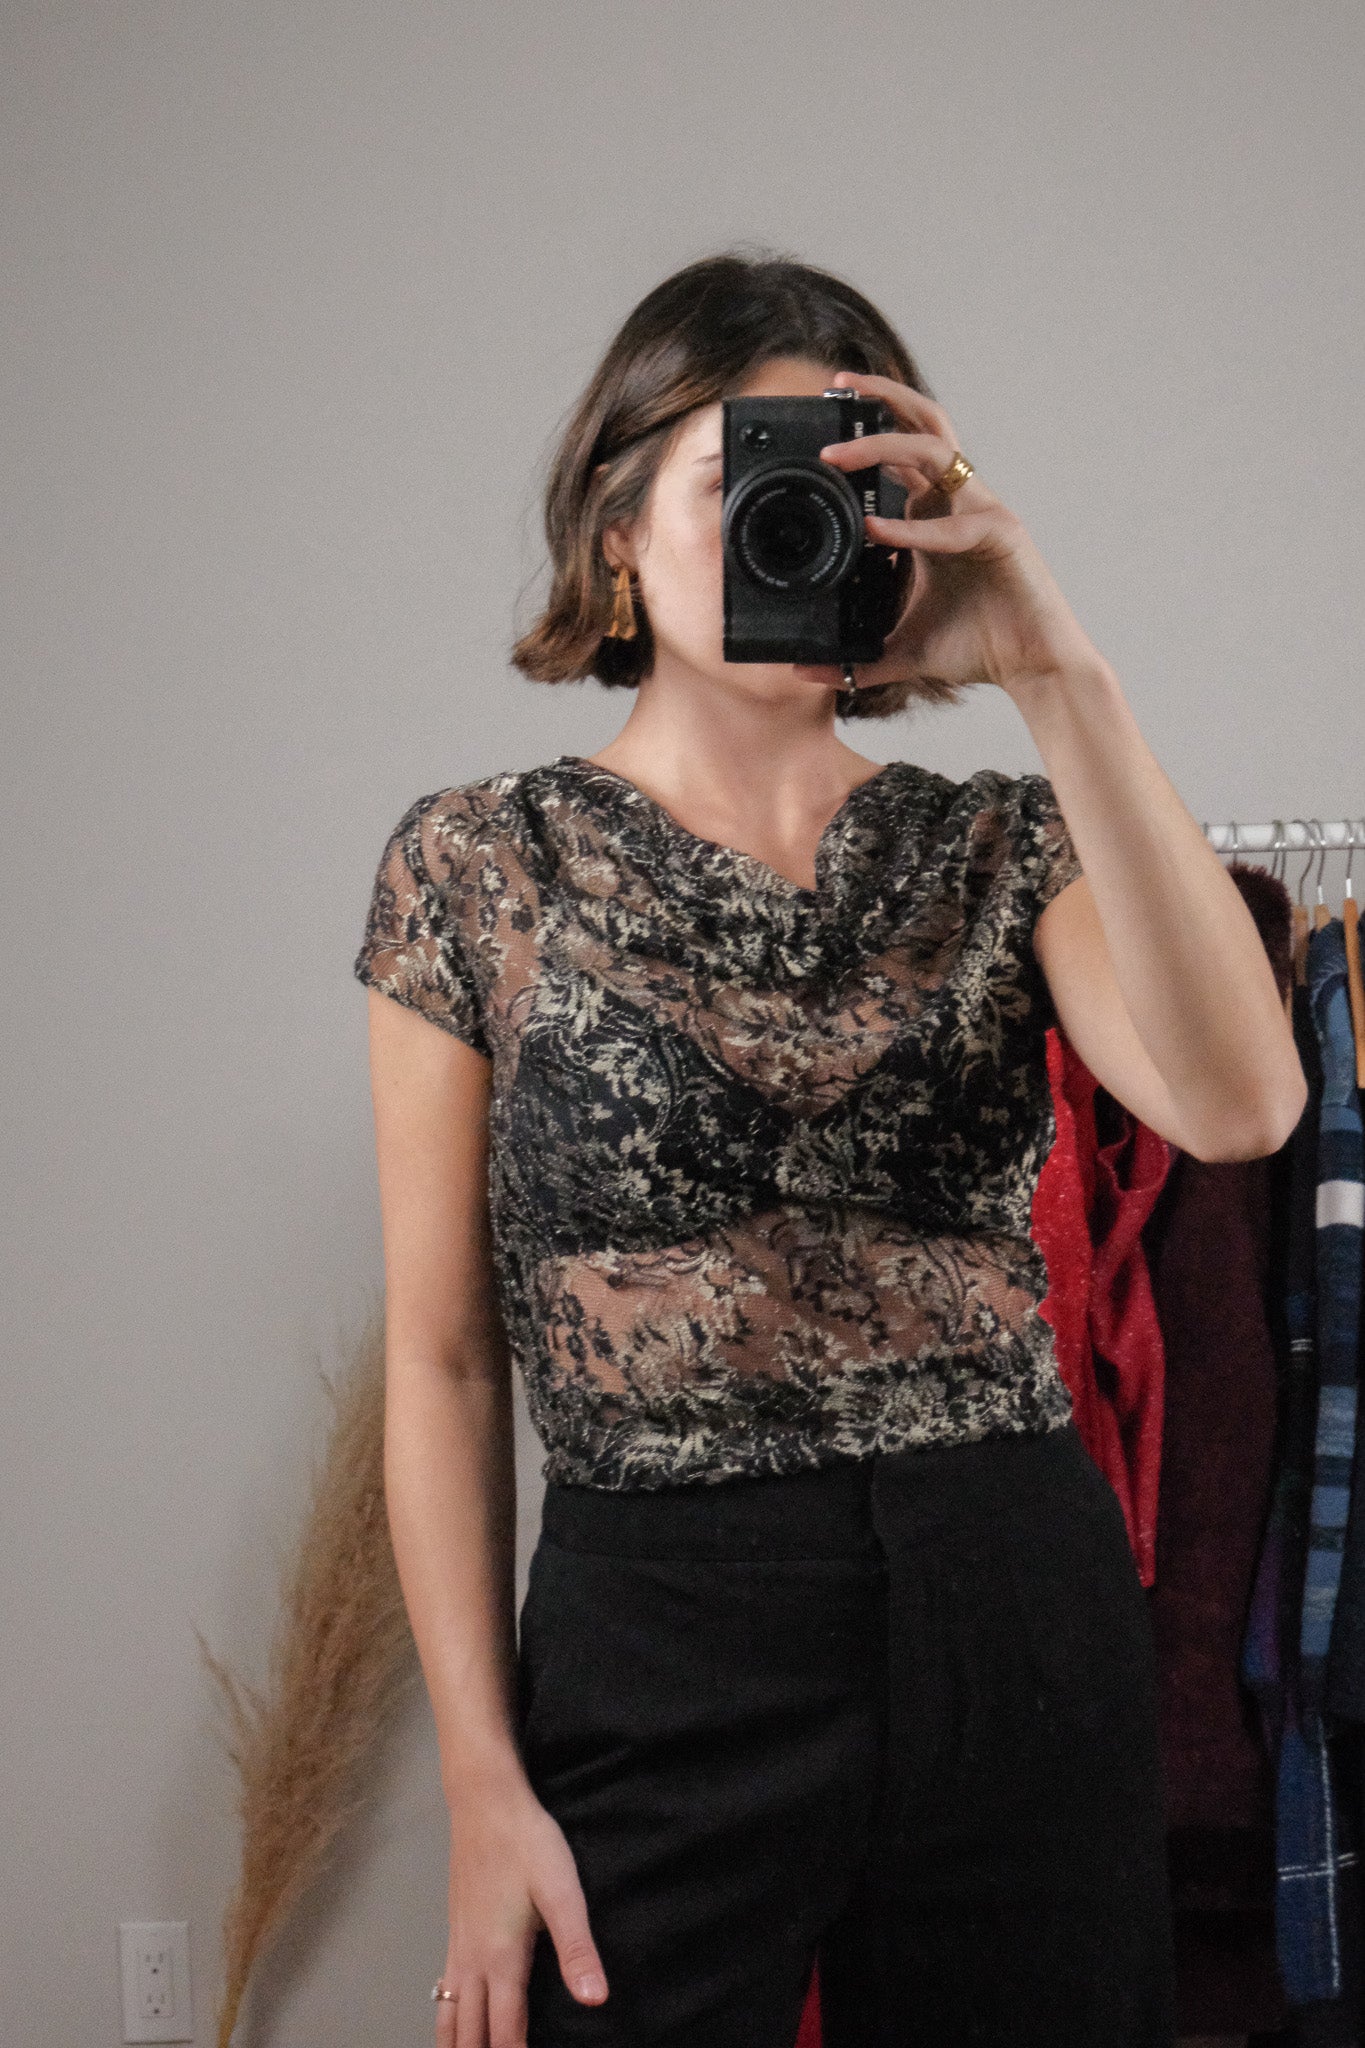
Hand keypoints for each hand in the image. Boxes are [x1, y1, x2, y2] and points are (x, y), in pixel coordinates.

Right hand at [435, 1772, 608, 2045]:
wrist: (484, 1801)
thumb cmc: (527, 1843)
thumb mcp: (561, 1891)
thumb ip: (576, 1948)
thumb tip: (595, 2001)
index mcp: (502, 1960)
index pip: (505, 2032)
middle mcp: (474, 1962)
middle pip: (470, 2032)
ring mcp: (458, 1946)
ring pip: (449, 2015)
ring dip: (457, 2044)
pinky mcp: (454, 1929)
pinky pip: (444, 1991)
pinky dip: (447, 2018)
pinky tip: (454, 2017)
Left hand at [810, 368, 1105, 698]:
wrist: (1031, 669)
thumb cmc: (976, 649)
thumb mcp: (899, 652)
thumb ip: (854, 658)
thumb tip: (803, 673)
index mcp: (935, 516)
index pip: (901, 455)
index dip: (866, 431)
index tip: (822, 424)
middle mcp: (958, 502)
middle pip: (924, 425)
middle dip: (882, 396)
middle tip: (837, 386)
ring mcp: (982, 511)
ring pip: (934, 451)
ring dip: (882, 444)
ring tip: (835, 455)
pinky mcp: (1002, 534)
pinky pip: (951, 523)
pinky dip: (911, 527)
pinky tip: (874, 530)